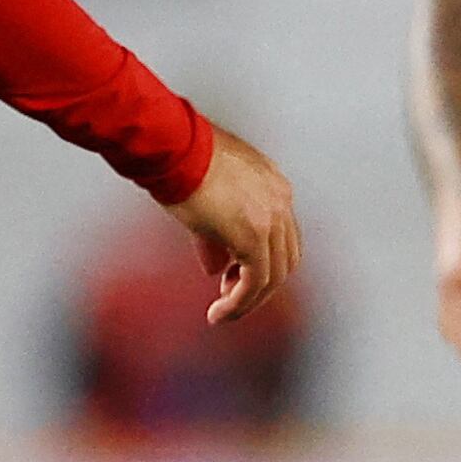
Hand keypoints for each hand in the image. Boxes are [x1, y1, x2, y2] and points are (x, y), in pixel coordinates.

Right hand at [161, 125, 301, 327]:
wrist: (174, 149)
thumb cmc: (182, 163)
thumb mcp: (209, 198)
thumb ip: (218, 237)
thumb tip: (216, 270)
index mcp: (274, 185)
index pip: (283, 236)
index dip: (264, 262)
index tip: (234, 274)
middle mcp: (281, 201)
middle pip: (286, 259)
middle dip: (260, 284)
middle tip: (231, 293)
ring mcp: (271, 218)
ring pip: (274, 276)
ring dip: (249, 300)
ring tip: (223, 311)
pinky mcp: (253, 236)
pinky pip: (255, 282)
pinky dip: (239, 303)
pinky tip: (219, 312)